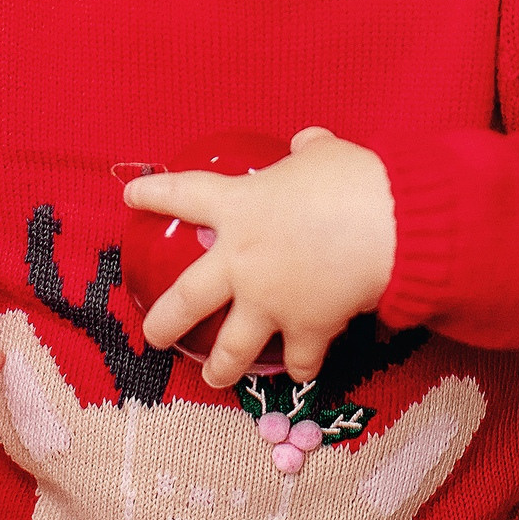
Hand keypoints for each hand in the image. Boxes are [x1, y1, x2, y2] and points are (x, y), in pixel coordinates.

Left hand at [123, 127, 395, 388]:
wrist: (388, 227)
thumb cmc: (352, 181)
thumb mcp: (324, 154)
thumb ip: (308, 150)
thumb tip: (307, 142)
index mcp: (240, 207)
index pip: (184, 194)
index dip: (154, 195)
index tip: (130, 197)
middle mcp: (242, 261)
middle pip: (186, 299)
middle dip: (164, 321)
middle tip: (152, 336)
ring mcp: (268, 301)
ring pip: (231, 348)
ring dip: (220, 367)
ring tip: (213, 377)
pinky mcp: (304, 330)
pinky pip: (298, 359)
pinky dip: (301, 366)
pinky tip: (300, 371)